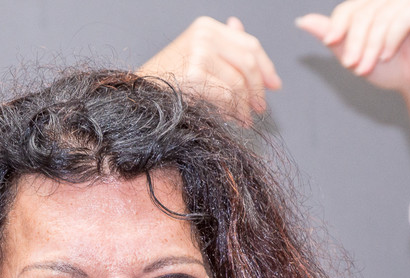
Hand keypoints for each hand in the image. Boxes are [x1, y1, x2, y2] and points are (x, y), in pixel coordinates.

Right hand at [136, 16, 280, 124]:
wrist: (135, 95)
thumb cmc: (163, 80)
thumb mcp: (195, 58)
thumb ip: (225, 52)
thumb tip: (259, 59)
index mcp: (206, 28)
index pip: (249, 44)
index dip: (266, 67)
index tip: (274, 85)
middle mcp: (204, 36)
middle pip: (248, 62)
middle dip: (258, 89)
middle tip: (260, 108)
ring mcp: (199, 54)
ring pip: (238, 82)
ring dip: (245, 105)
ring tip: (244, 118)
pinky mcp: (194, 75)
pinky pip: (225, 96)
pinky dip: (233, 110)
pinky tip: (233, 119)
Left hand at [296, 0, 409, 89]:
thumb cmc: (386, 66)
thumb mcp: (352, 52)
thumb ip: (331, 35)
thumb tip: (302, 21)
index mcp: (371, 5)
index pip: (348, 8)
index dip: (337, 24)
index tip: (329, 41)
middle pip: (362, 13)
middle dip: (354, 42)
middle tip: (351, 64)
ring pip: (381, 17)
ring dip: (371, 46)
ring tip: (366, 66)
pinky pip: (403, 19)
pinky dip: (390, 39)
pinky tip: (387, 56)